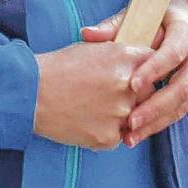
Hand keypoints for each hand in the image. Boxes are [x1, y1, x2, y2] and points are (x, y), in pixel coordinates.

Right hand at [34, 38, 153, 150]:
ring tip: (94, 108)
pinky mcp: (108, 137)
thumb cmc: (59, 67)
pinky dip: (105, 131)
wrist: (31, 93)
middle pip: (149, 95)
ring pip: (133, 118)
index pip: (155, 65)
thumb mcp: (94, 49)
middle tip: (112, 95)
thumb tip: (141, 63)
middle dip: (136, 96)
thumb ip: (121, 56)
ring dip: (119, 115)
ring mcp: (120, 114)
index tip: (142, 76)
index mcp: (125, 58)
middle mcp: (128, 87)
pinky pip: (117, 136)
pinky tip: (86, 120)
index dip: (148, 71)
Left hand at [83, 0, 187, 146]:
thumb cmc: (156, 18)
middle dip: (156, 106)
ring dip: (156, 121)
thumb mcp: (138, 15)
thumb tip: (87, 34)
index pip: (173, 53)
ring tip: (130, 135)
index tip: (133, 85)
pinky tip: (138, 134)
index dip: (154, 70)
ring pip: (182, 104)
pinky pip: (179, 111)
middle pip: (183, 85)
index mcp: (187, 32)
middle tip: (131, 121)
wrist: (185, 21)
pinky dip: (158, 124)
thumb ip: (113, 26)